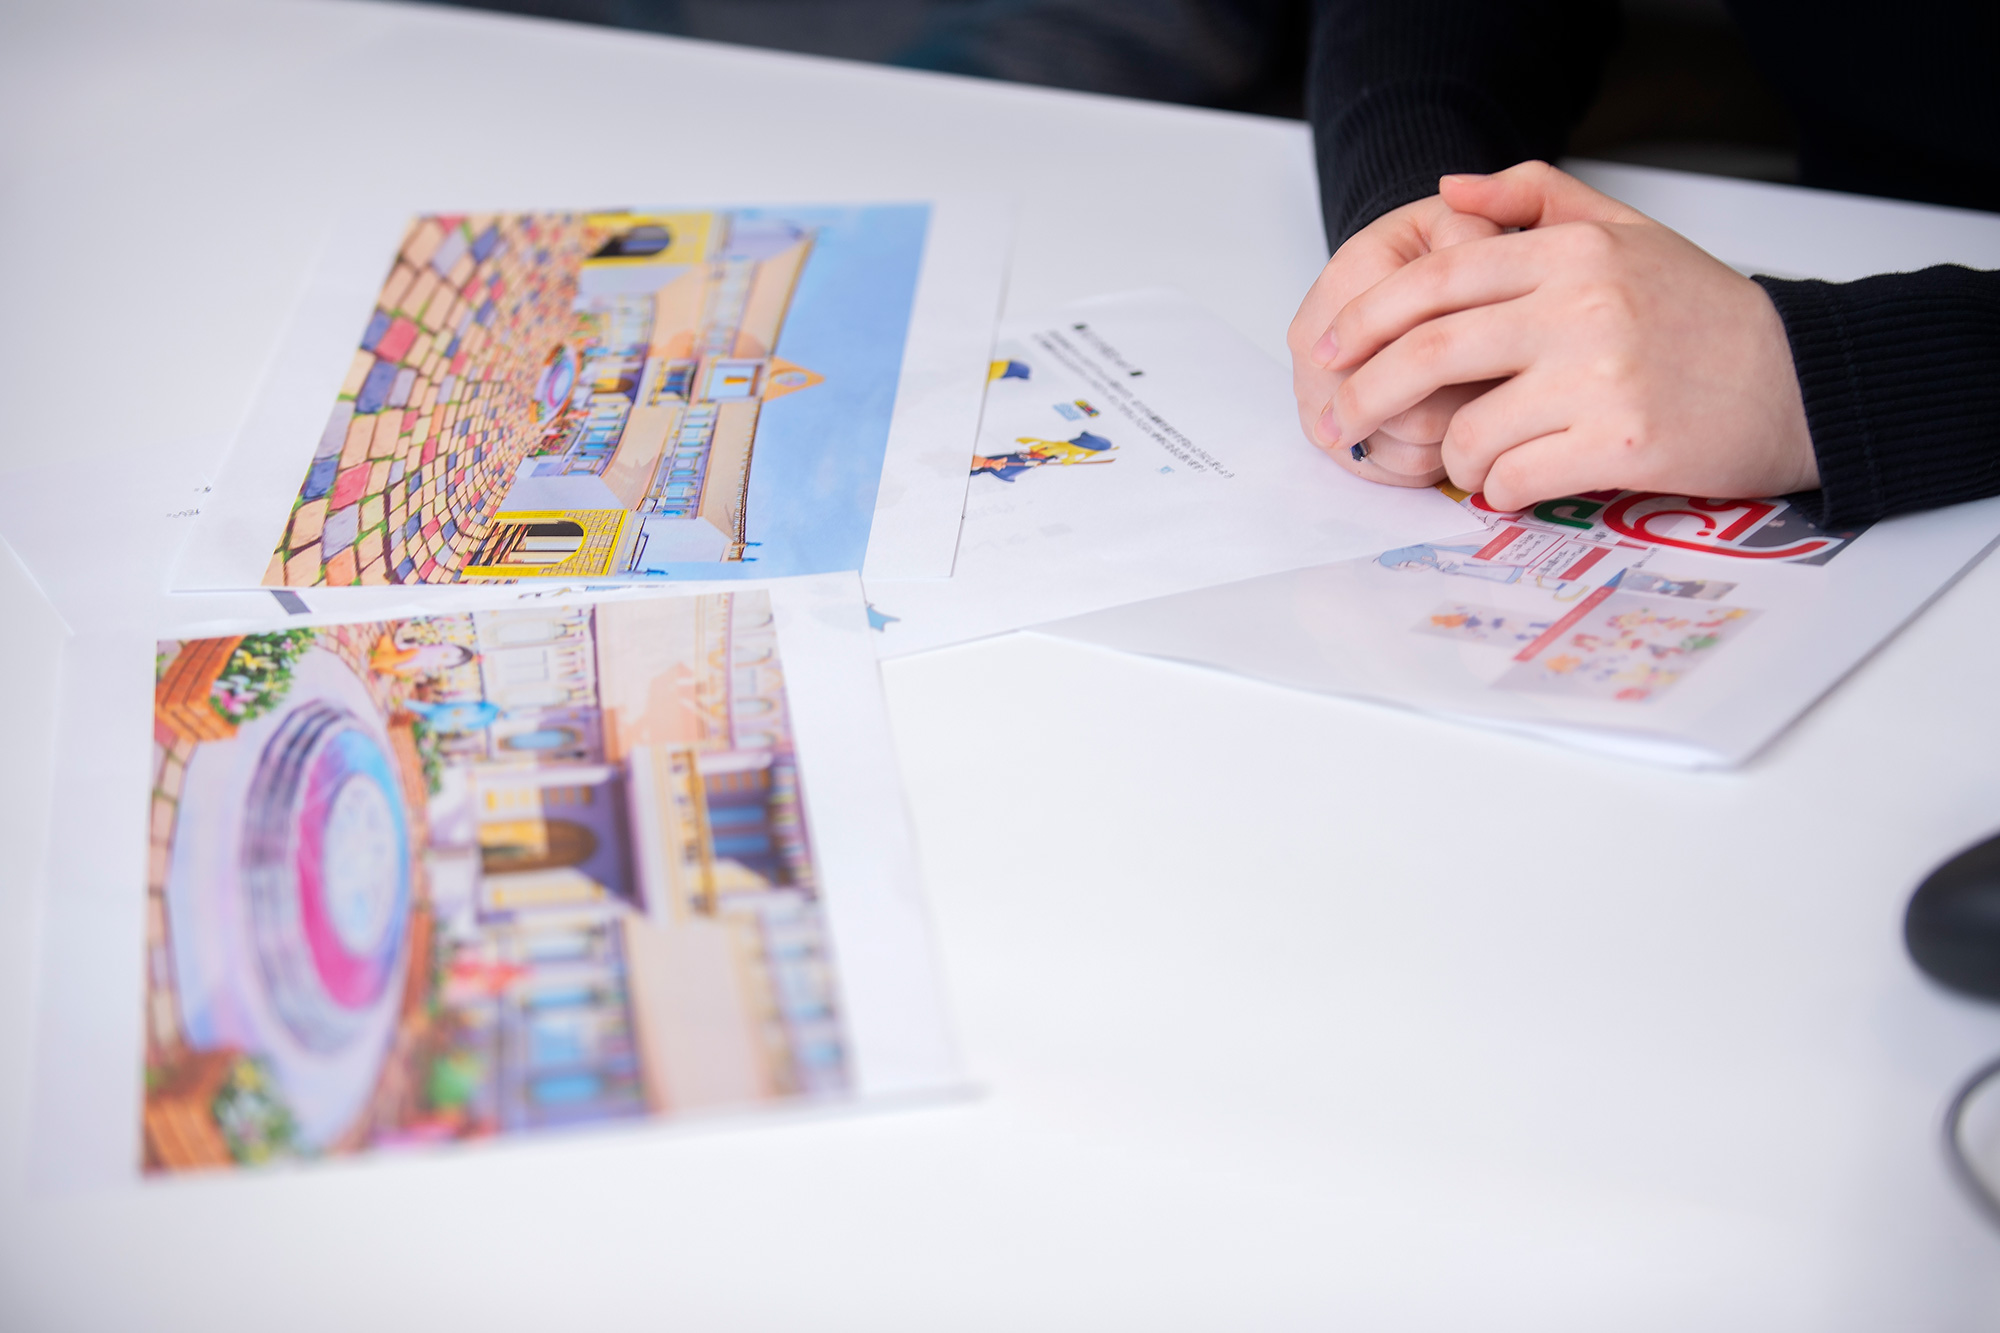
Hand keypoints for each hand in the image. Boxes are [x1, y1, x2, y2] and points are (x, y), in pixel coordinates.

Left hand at [1317, 161, 1817, 509]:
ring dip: (1452, 459)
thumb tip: (1450, 190)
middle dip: (1367, 395)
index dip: (1364, 320)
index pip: (1435, 280)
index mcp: (1573, 252)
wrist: (1801, 382)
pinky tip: (1516, 483)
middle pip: (1429, 352)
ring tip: (1475, 461)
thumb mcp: (1628, 232)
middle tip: (1342, 422)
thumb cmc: (1705, 315)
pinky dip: (1499, 490)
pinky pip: (1514, 479)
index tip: (1326, 350)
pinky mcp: (1621, 445)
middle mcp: (1581, 307)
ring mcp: (1601, 377)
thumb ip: (1539, 200)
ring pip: (1468, 431)